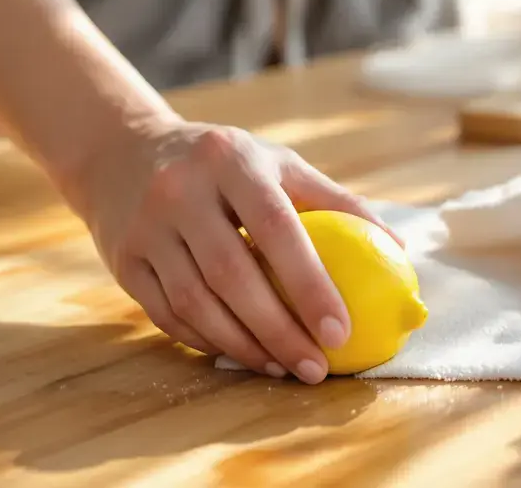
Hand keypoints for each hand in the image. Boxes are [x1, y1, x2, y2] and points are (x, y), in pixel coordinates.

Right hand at [63, 118, 398, 383]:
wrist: (122, 151)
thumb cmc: (224, 163)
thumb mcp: (277, 162)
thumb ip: (336, 201)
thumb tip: (398, 249)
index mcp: (231, 160)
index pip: (277, 229)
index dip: (310, 284)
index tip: (340, 331)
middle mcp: (180, 190)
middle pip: (233, 275)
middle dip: (279, 331)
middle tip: (315, 367)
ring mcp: (145, 226)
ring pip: (196, 303)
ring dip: (243, 347)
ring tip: (283, 369)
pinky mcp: (123, 260)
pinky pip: (168, 315)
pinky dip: (208, 342)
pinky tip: (242, 355)